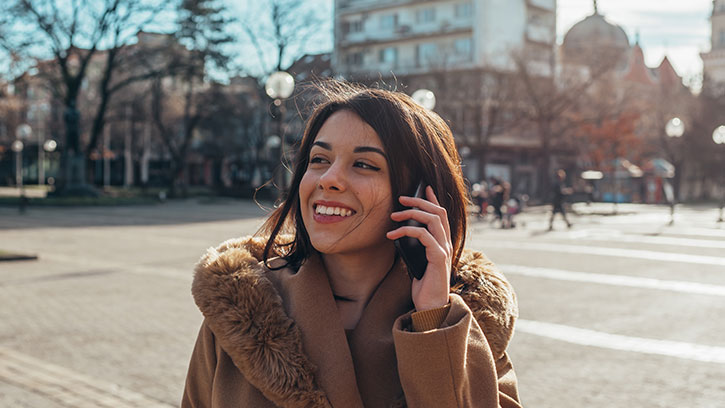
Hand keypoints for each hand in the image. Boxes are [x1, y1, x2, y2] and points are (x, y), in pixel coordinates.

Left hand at [387, 186, 451, 310]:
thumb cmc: (423, 286)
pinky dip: (407, 230)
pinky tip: (392, 235)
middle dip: (419, 201)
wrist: (431, 307)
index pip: (442, 215)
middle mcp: (446, 243)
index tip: (424, 187)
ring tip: (394, 215)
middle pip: (438, 212)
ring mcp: (444, 250)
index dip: (433, 199)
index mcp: (442, 243)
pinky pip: (424, 236)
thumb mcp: (416, 261)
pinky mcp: (438, 257)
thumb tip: (400, 232)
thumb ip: (414, 247)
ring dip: (411, 213)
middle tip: (400, 198)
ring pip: (433, 220)